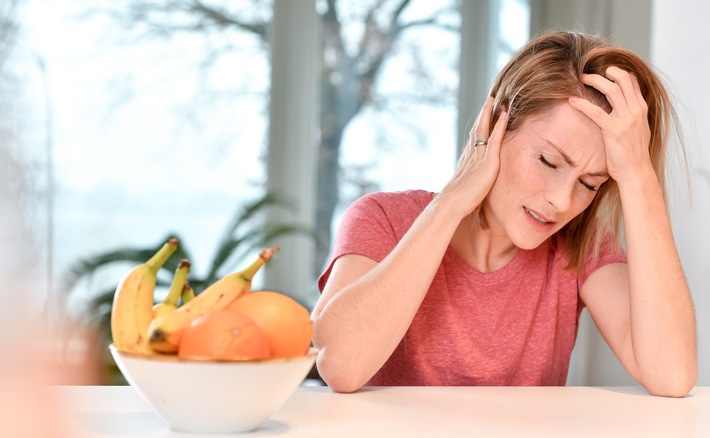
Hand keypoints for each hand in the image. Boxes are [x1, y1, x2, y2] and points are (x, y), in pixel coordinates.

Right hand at [438, 96, 507, 217]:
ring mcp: (478, 157)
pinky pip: (494, 139)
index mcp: (467, 162)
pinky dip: (500, 125)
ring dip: (490, 113)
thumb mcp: (464, 192)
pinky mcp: (487, 162)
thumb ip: (468, 187)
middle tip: (489, 99)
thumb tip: (468, 191)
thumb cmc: (455, 203)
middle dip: (483, 114)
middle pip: (477, 129)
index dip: (478, 126)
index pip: (474, 139)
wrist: (450, 204)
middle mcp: (471, 155)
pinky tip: (504, 114)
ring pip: (484, 129)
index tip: (483, 115)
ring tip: (495, 99)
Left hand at [568, 66, 652, 183]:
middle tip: (589, 73)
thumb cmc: (633, 153)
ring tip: (581, 79)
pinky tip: (572, 100)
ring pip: (611, 90)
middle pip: (622, 80)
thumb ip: (631, 116)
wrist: (636, 171)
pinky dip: (583, 104)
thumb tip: (621, 108)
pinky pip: (596, 112)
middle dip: (605, 72)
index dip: (618, 73)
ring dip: (594, 81)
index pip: (632, 81)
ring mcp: (626, 120)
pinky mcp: (614, 130)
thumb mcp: (638, 129)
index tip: (604, 71)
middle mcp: (636, 110)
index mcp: (641, 109)